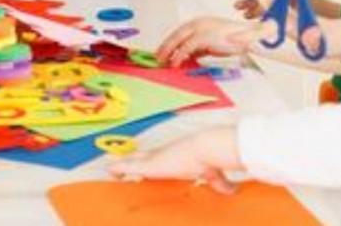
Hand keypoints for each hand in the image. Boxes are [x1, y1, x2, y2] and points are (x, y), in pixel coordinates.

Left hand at [106, 127, 241, 192]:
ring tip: (107, 167)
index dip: (149, 160)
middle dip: (131, 160)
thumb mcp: (214, 174)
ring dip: (121, 164)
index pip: (159, 158)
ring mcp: (155, 158)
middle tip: (118, 165)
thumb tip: (233, 191)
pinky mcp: (150, 165)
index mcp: (176, 155)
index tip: (142, 163)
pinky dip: (119, 168)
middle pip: (142, 157)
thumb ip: (219, 183)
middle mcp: (163, 154)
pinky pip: (129, 166)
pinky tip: (108, 169)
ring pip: (133, 161)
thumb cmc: (209, 158)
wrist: (206, 149)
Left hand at [156, 16, 265, 66]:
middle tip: (156, 57)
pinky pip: (187, 47)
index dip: (168, 42)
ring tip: (163, 62)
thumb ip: (198, 47)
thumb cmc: (232, 40)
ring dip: (168, 51)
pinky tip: (175, 63)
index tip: (161, 51)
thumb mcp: (211, 43)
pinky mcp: (204, 36)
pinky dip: (179, 55)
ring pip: (178, 39)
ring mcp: (200, 28)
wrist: (247, 37)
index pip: (179, 32)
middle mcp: (197, 23)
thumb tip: (186, 56)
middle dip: (164, 47)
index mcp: (199, 22)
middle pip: (175, 35)